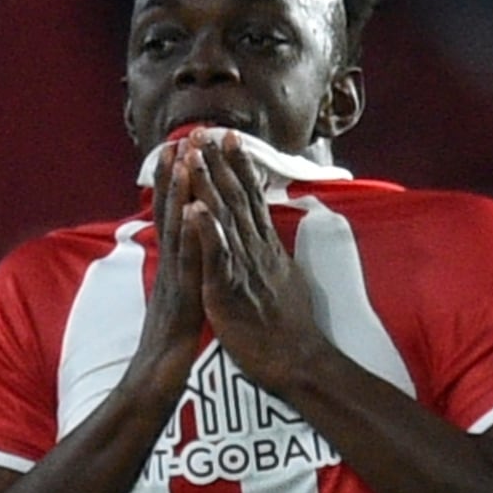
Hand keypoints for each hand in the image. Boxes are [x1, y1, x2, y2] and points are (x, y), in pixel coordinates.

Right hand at [130, 137, 207, 393]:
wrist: (152, 392)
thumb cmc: (167, 360)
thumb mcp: (177, 313)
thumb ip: (179, 287)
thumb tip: (182, 271)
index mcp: (173, 271)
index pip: (175, 220)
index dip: (178, 187)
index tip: (183, 153)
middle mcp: (169, 271)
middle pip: (171, 214)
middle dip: (174, 176)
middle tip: (180, 137)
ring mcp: (173, 283)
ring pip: (175, 231)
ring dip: (177, 193)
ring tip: (181, 157)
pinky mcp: (181, 300)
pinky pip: (186, 263)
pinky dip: (188, 235)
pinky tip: (192, 210)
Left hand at [187, 132, 326, 393]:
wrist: (298, 362)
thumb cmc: (291, 329)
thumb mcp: (287, 281)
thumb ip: (276, 256)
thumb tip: (274, 241)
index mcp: (266, 249)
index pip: (252, 199)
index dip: (240, 167)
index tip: (229, 138)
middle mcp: (256, 251)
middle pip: (236, 199)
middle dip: (219, 163)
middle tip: (205, 130)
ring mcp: (243, 269)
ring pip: (224, 219)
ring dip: (209, 184)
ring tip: (194, 154)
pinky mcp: (229, 291)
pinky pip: (216, 257)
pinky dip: (206, 232)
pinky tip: (194, 209)